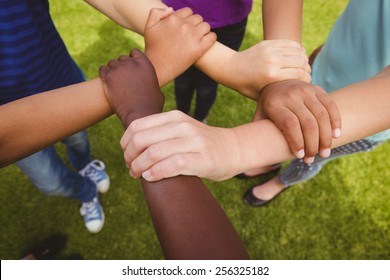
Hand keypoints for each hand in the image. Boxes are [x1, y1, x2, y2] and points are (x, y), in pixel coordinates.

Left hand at [99, 49, 163, 127]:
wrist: (140, 114)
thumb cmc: (151, 106)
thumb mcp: (157, 90)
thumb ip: (151, 81)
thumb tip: (151, 83)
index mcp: (145, 64)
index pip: (134, 52)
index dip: (132, 59)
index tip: (131, 68)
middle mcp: (132, 63)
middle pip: (122, 58)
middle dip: (122, 66)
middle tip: (122, 79)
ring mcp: (119, 69)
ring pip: (111, 63)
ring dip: (112, 71)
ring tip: (115, 82)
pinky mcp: (109, 77)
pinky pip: (102, 69)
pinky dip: (104, 74)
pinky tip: (106, 82)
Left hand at [120, 110, 240, 181]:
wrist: (234, 149)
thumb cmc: (202, 144)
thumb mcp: (182, 129)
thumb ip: (161, 132)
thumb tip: (131, 145)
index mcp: (174, 117)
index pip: (137, 126)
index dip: (125, 143)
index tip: (127, 155)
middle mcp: (182, 126)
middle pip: (141, 140)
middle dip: (130, 157)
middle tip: (131, 168)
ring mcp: (193, 142)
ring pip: (153, 153)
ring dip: (139, 167)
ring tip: (138, 174)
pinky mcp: (200, 159)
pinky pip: (170, 165)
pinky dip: (155, 173)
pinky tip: (150, 177)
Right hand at [144, 7, 216, 85]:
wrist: (157, 68)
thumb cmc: (153, 48)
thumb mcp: (149, 27)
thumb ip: (157, 12)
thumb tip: (172, 9)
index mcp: (173, 19)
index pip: (188, 11)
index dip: (186, 19)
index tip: (184, 27)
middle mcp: (184, 26)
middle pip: (198, 18)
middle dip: (195, 25)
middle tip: (190, 34)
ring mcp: (193, 37)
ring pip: (206, 26)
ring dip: (203, 31)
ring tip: (198, 38)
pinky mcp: (199, 48)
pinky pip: (212, 37)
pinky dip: (210, 38)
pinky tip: (205, 42)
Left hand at [231, 39, 311, 97]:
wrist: (231, 68)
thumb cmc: (247, 86)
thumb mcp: (262, 95)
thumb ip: (279, 93)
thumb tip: (298, 97)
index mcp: (271, 76)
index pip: (300, 74)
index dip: (307, 79)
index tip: (306, 83)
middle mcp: (272, 61)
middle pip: (301, 62)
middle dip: (307, 68)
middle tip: (306, 74)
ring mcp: (270, 50)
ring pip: (297, 51)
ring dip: (303, 58)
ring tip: (303, 65)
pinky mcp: (268, 43)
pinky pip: (289, 43)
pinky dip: (297, 49)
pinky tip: (298, 55)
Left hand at [255, 79, 340, 162]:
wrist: (276, 81)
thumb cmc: (267, 107)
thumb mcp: (259, 117)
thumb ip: (258, 133)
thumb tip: (252, 158)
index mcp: (274, 104)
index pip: (289, 124)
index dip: (297, 142)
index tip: (299, 156)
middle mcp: (290, 95)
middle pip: (308, 123)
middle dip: (312, 144)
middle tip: (312, 159)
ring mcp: (305, 90)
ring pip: (321, 116)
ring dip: (326, 137)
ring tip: (324, 152)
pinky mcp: (317, 88)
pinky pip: (330, 105)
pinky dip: (336, 121)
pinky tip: (336, 136)